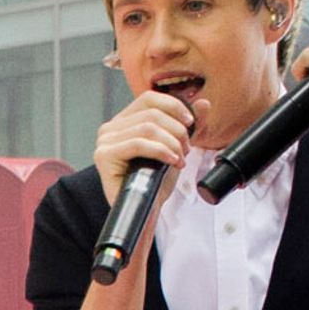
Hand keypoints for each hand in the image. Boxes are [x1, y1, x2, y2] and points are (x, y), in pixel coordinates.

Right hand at [93, 88, 194, 208]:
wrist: (146, 211)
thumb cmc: (156, 182)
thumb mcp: (177, 147)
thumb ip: (188, 125)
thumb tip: (203, 104)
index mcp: (125, 121)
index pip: (149, 98)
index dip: (173, 106)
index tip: (190, 122)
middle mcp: (111, 128)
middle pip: (151, 113)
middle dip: (176, 130)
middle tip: (186, 149)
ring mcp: (105, 141)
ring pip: (147, 127)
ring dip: (171, 142)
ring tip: (179, 158)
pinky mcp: (104, 155)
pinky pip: (138, 143)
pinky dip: (160, 150)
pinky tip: (172, 161)